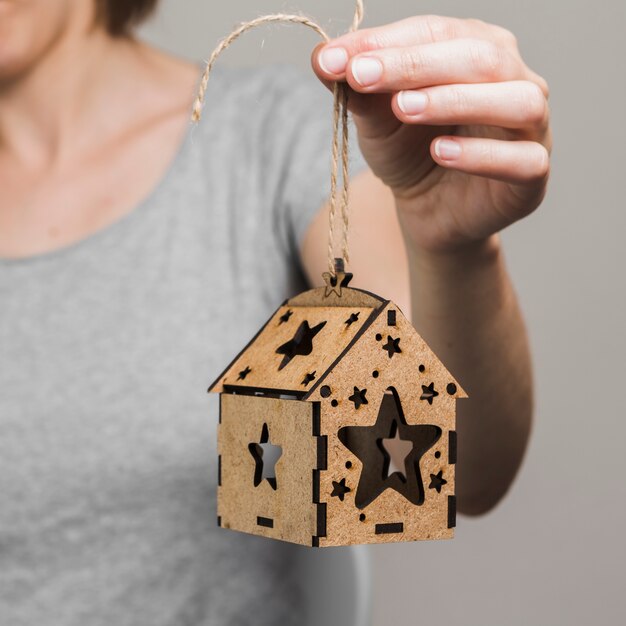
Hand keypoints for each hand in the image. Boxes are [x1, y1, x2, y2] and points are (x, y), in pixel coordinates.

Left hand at [312, 15, 551, 253]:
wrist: (428, 210)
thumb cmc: (409, 152)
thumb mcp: (378, 119)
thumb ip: (358, 89)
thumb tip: (322, 57)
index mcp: (474, 49)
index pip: (435, 32)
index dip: (386, 43)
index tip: (336, 60)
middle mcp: (513, 77)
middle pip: (478, 57)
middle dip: (415, 64)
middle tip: (363, 77)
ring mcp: (531, 125)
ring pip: (517, 100)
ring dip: (456, 100)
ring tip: (404, 109)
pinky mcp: (534, 172)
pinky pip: (523, 159)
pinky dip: (481, 155)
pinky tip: (441, 153)